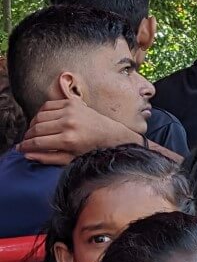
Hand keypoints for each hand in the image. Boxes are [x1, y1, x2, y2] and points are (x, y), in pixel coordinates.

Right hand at [18, 98, 139, 164]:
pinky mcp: (72, 102)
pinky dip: (41, 113)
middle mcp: (69, 123)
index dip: (25, 146)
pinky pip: (47, 105)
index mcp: (69, 139)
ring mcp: (70, 110)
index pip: (37, 142)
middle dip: (27, 136)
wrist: (111, 134)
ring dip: (32, 124)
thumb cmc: (92, 150)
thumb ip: (48, 158)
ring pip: (39, 116)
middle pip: (36, 128)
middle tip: (26, 141)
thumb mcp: (71, 159)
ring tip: (34, 132)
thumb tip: (27, 155)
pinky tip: (43, 121)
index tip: (20, 148)